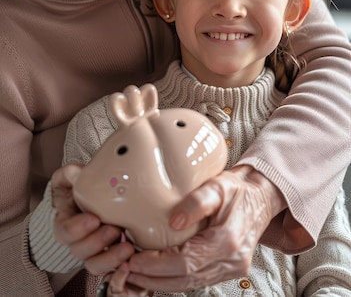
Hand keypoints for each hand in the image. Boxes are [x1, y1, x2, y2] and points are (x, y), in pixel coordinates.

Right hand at [52, 164, 133, 273]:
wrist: (94, 196)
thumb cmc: (81, 188)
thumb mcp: (72, 177)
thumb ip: (71, 173)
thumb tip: (76, 171)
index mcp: (66, 222)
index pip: (65, 232)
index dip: (77, 229)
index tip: (93, 218)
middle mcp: (78, 240)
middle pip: (80, 251)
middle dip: (97, 242)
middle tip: (115, 229)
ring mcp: (94, 250)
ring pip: (95, 264)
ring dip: (110, 257)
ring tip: (127, 246)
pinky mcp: (110, 254)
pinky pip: (112, 268)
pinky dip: (120, 266)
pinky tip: (132, 257)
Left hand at [111, 166, 285, 291]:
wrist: (261, 196)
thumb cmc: (239, 189)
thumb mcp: (218, 185)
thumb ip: (197, 201)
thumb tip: (174, 220)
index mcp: (228, 240)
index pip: (185, 262)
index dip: (156, 265)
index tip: (133, 258)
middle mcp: (232, 261)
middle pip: (184, 280)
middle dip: (151, 278)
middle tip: (125, 268)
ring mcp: (231, 269)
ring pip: (189, 285)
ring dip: (159, 282)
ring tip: (135, 271)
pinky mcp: (228, 270)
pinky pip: (196, 281)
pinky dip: (174, 279)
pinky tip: (157, 271)